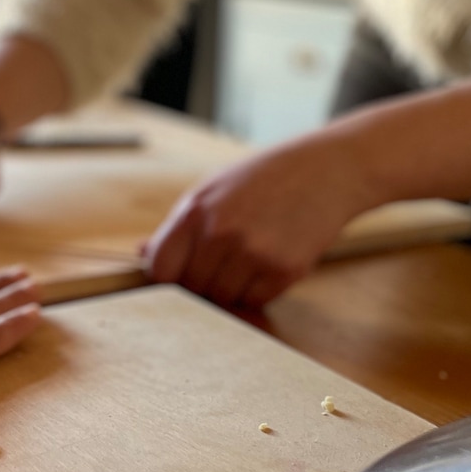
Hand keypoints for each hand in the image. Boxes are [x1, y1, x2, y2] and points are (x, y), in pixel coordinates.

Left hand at [144, 137, 375, 308]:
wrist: (329, 171)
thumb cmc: (266, 178)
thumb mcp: (215, 188)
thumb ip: (179, 225)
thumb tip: (141, 253)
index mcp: (196, 210)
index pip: (160, 268)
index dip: (166, 278)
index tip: (177, 277)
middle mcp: (221, 234)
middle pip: (191, 289)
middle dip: (201, 284)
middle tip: (222, 264)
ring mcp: (253, 254)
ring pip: (222, 300)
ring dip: (230, 289)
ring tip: (249, 257)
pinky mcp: (283, 271)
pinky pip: (254, 300)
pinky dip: (257, 290)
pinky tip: (270, 261)